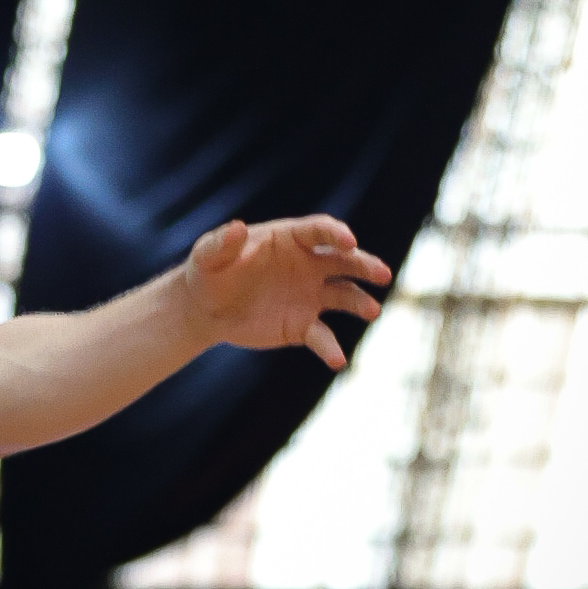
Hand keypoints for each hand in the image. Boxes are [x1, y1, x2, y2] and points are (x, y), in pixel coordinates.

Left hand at [182, 215, 389, 372]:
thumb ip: (221, 243)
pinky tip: (337, 360)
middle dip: (364, 265)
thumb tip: (236, 228)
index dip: (336, 233)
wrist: (205, 309)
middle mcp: (307, 265)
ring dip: (360, 303)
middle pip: (343, 261)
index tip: (350, 241)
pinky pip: (322, 336)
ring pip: (344, 296)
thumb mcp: (207, 256)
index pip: (319, 231)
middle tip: (382, 274)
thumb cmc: (208, 272)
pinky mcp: (303, 325)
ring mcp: (309, 295)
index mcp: (289, 240)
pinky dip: (331, 348)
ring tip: (372, 311)